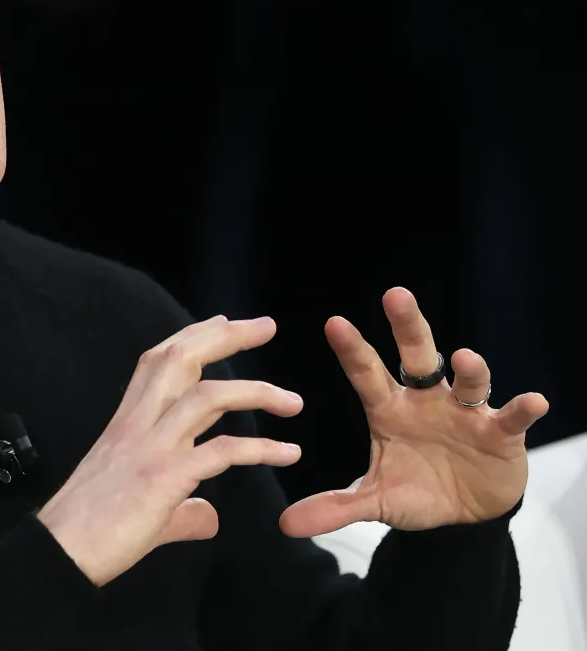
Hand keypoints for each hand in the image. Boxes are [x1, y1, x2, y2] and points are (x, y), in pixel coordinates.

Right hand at [37, 315, 304, 586]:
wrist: (62, 550)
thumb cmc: (92, 531)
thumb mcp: (145, 508)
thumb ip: (183, 507)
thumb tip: (209, 516)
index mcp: (128, 422)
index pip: (160, 361)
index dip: (195, 337)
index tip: (228, 324)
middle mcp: (138, 424)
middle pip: (181, 359)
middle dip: (226, 336)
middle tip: (266, 326)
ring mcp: (151, 448)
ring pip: (207, 395)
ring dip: (256, 391)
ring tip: (293, 402)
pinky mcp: (164, 478)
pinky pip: (221, 451)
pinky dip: (261, 449)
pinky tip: (288, 454)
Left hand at [278, 287, 549, 537]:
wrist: (462, 516)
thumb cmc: (415, 491)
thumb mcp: (375, 501)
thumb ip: (335, 507)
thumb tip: (285, 524)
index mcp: (389, 409)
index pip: (366, 373)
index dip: (352, 349)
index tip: (334, 323)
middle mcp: (426, 400)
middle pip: (417, 356)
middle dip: (408, 326)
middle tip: (395, 295)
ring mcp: (465, 412)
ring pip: (468, 381)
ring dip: (470, 369)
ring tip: (465, 357)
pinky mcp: (500, 433)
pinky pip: (512, 416)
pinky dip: (522, 409)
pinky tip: (533, 401)